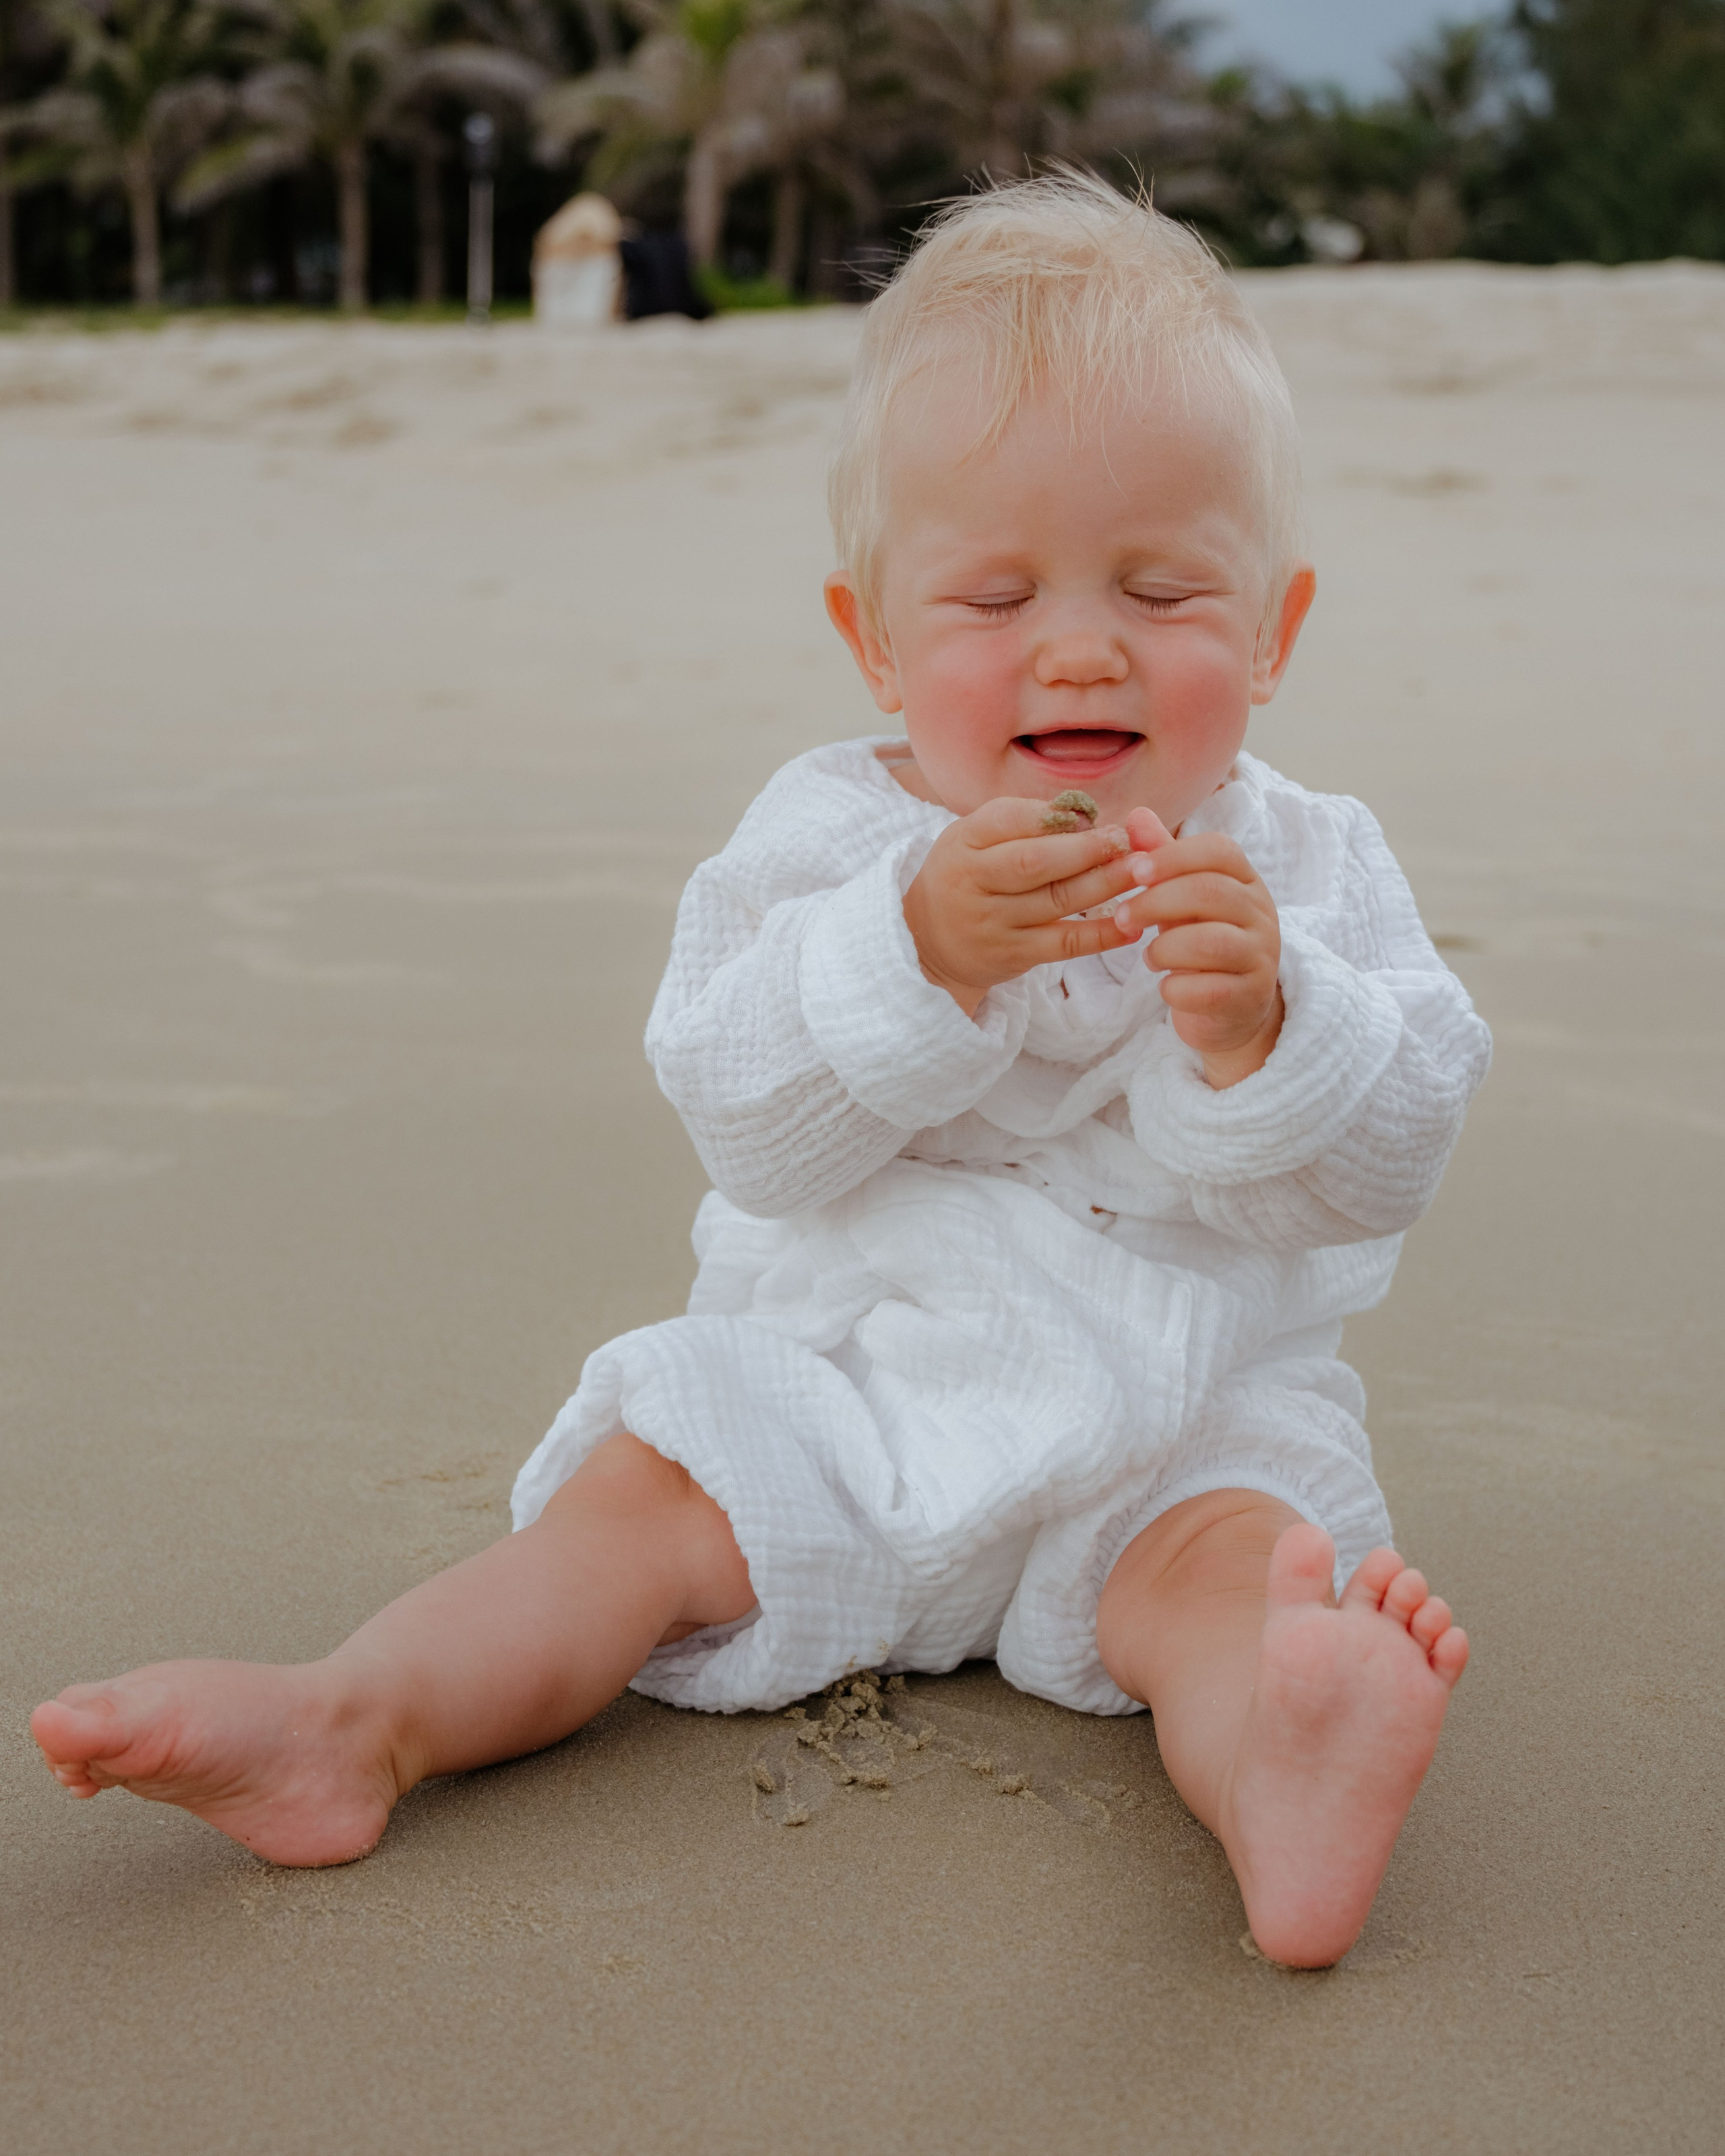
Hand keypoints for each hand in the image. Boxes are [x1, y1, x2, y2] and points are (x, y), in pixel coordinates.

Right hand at [903, 797, 1150, 1017]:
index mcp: (964, 841)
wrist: (927, 943)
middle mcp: (974, 880)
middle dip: (1088, 848)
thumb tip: (1085, 813)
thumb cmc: (966, 879)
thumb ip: (1020, 824)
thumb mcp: (973, 841)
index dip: (1057, 815)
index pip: (1011, 818)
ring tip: (1143, 869)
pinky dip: (1101, 935)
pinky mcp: (1013, 954)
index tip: (1094, 814)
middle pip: (1036, 861)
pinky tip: (1132, 924)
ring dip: (1105, 884)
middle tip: (1128, 839)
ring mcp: (993, 921)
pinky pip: (1064, 944)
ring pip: (1056, 900)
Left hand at [1114, 808, 1283, 1088]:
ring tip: (1150, 957)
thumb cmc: (1200, 944)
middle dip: (1156, 902)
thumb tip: (1136, 815)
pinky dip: (1175, 988)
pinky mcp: (1249, 998)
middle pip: (1210, 892)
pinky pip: (1207, 990)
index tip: (1135, 871)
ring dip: (1165, 948)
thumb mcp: (1181, 899)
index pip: (1220, 850)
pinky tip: (1168, 986)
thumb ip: (1162, 860)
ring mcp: (1260, 957)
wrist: (1230, 1011)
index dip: (1173, 855)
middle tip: (1123, 917)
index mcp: (1246, 881)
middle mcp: (1261, 914)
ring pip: (1210, 942)